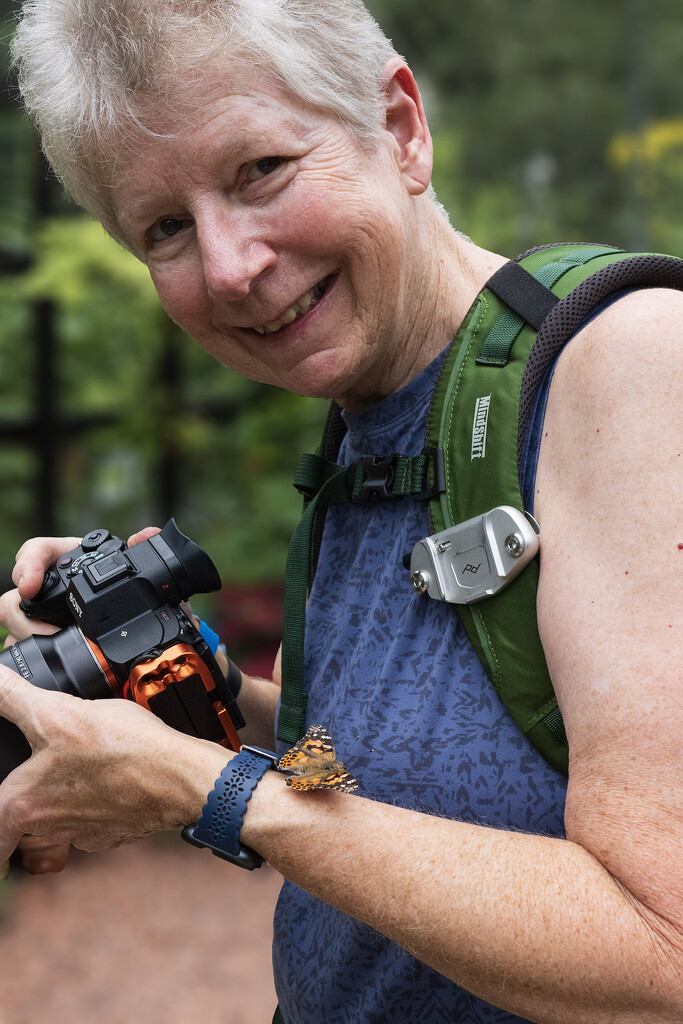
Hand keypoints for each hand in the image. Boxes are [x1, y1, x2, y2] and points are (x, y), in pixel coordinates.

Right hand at [0, 528, 161, 644]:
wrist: (126, 611)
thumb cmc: (120, 583)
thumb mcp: (129, 567)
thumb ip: (140, 548)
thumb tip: (146, 535)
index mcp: (65, 559)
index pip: (35, 552)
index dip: (28, 565)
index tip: (29, 585)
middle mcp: (47, 584)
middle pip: (15, 595)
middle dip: (24, 616)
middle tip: (47, 632)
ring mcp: (40, 610)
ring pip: (14, 622)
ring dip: (28, 635)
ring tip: (54, 647)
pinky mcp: (40, 632)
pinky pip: (22, 642)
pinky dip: (31, 650)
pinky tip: (50, 658)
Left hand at [0, 664, 226, 863]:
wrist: (181, 777)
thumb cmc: (123, 750)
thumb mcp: (58, 712)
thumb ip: (11, 697)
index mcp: (25, 804)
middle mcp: (51, 826)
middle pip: (21, 832)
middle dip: (21, 818)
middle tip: (24, 796)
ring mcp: (86, 831)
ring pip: (58, 827)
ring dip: (57, 811)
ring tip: (66, 778)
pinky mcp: (116, 828)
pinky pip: (94, 821)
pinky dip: (94, 804)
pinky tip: (105, 778)